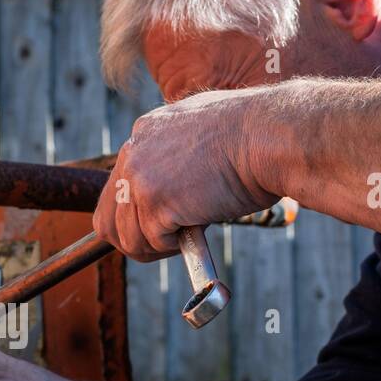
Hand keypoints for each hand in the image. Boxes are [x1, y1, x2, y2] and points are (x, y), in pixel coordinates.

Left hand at [94, 87, 278, 260]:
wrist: (272, 136)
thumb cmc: (257, 138)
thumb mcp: (205, 136)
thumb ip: (180, 158)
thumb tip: (175, 193)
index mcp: (146, 133)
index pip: (116, 188)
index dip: (133, 216)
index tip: (156, 229)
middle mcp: (134, 152)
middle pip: (108, 219)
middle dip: (134, 241)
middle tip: (166, 246)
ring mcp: (140, 178)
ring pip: (128, 238)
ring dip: (157, 247)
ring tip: (189, 235)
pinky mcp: (154, 203)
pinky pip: (153, 243)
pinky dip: (176, 247)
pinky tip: (198, 228)